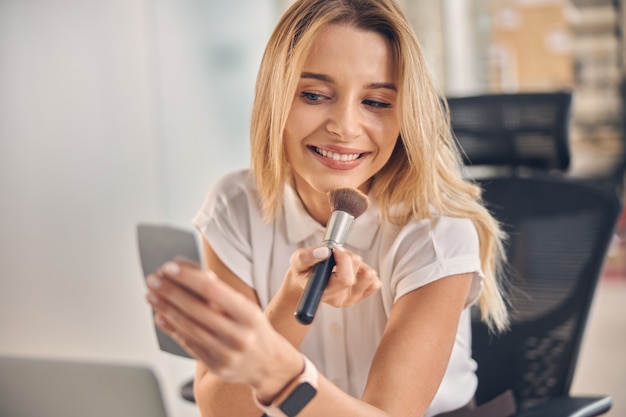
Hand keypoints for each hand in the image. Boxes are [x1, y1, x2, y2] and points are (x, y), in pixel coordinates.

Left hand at [145, 261, 302, 396]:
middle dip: (170, 292)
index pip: (212, 290)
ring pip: (188, 327)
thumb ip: (221, 295)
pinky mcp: (214, 365)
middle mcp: (238, 335)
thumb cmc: (254, 329)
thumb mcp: (247, 308)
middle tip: (154, 280)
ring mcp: (225, 353)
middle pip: (196, 309)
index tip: (170, 267)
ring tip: (151, 295)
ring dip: (165, 309)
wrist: (269, 364)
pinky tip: (160, 316)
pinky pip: (188, 344)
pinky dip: (171, 329)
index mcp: (248, 315)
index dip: (188, 277)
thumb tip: (191, 276)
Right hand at [289, 246, 380, 307]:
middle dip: (349, 256)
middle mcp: (340, 300)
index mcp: (324, 293)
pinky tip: (351, 270)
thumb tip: (325, 252)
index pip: (345, 279)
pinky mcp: (362, 296)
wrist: (308, 281)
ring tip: (342, 262)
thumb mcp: (297, 261)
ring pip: (369, 274)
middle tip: (336, 254)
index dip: (344, 259)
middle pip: (360, 272)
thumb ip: (306, 256)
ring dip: (358, 263)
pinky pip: (375, 281)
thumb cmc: (304, 270)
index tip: (333, 249)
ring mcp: (352, 299)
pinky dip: (364, 270)